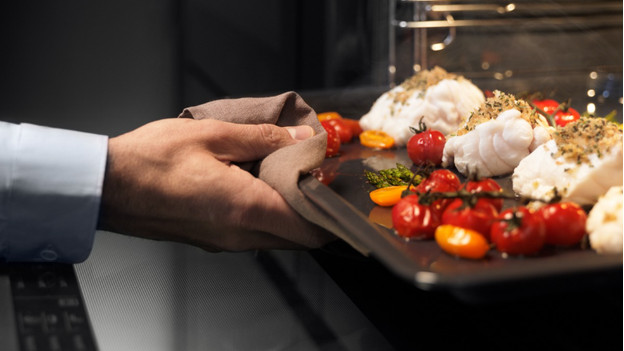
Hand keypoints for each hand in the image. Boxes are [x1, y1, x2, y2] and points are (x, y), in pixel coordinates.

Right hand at [97, 118, 334, 250]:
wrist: (106, 188)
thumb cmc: (150, 161)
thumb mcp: (212, 135)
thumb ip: (262, 138)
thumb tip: (299, 138)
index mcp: (246, 209)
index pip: (310, 228)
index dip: (331, 212)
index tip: (337, 188)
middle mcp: (240, 235)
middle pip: (298, 236)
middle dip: (313, 208)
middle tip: (313, 173)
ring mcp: (226, 243)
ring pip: (277, 235)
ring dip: (289, 210)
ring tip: (285, 172)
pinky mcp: (213, 240)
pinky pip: (254, 233)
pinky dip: (267, 213)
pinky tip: (256, 183)